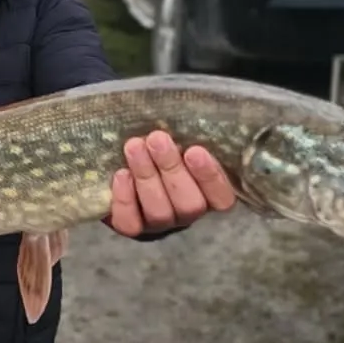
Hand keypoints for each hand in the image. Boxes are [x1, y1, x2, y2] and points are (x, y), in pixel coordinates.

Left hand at [106, 131, 235, 236]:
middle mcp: (188, 213)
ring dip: (147, 176)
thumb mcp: (180, 136)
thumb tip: (184, 115)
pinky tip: (121, 174)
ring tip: (134, 146)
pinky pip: (130, 223)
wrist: (126, 155)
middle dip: (172, 169)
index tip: (195, 151)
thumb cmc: (162, 142)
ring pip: (160, 212)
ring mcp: (160, 223)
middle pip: (189, 204)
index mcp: (210, 193)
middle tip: (157, 139)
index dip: (210, 177)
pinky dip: (125, 199)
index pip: (222, 197)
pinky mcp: (132, 227)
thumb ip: (188, 134)